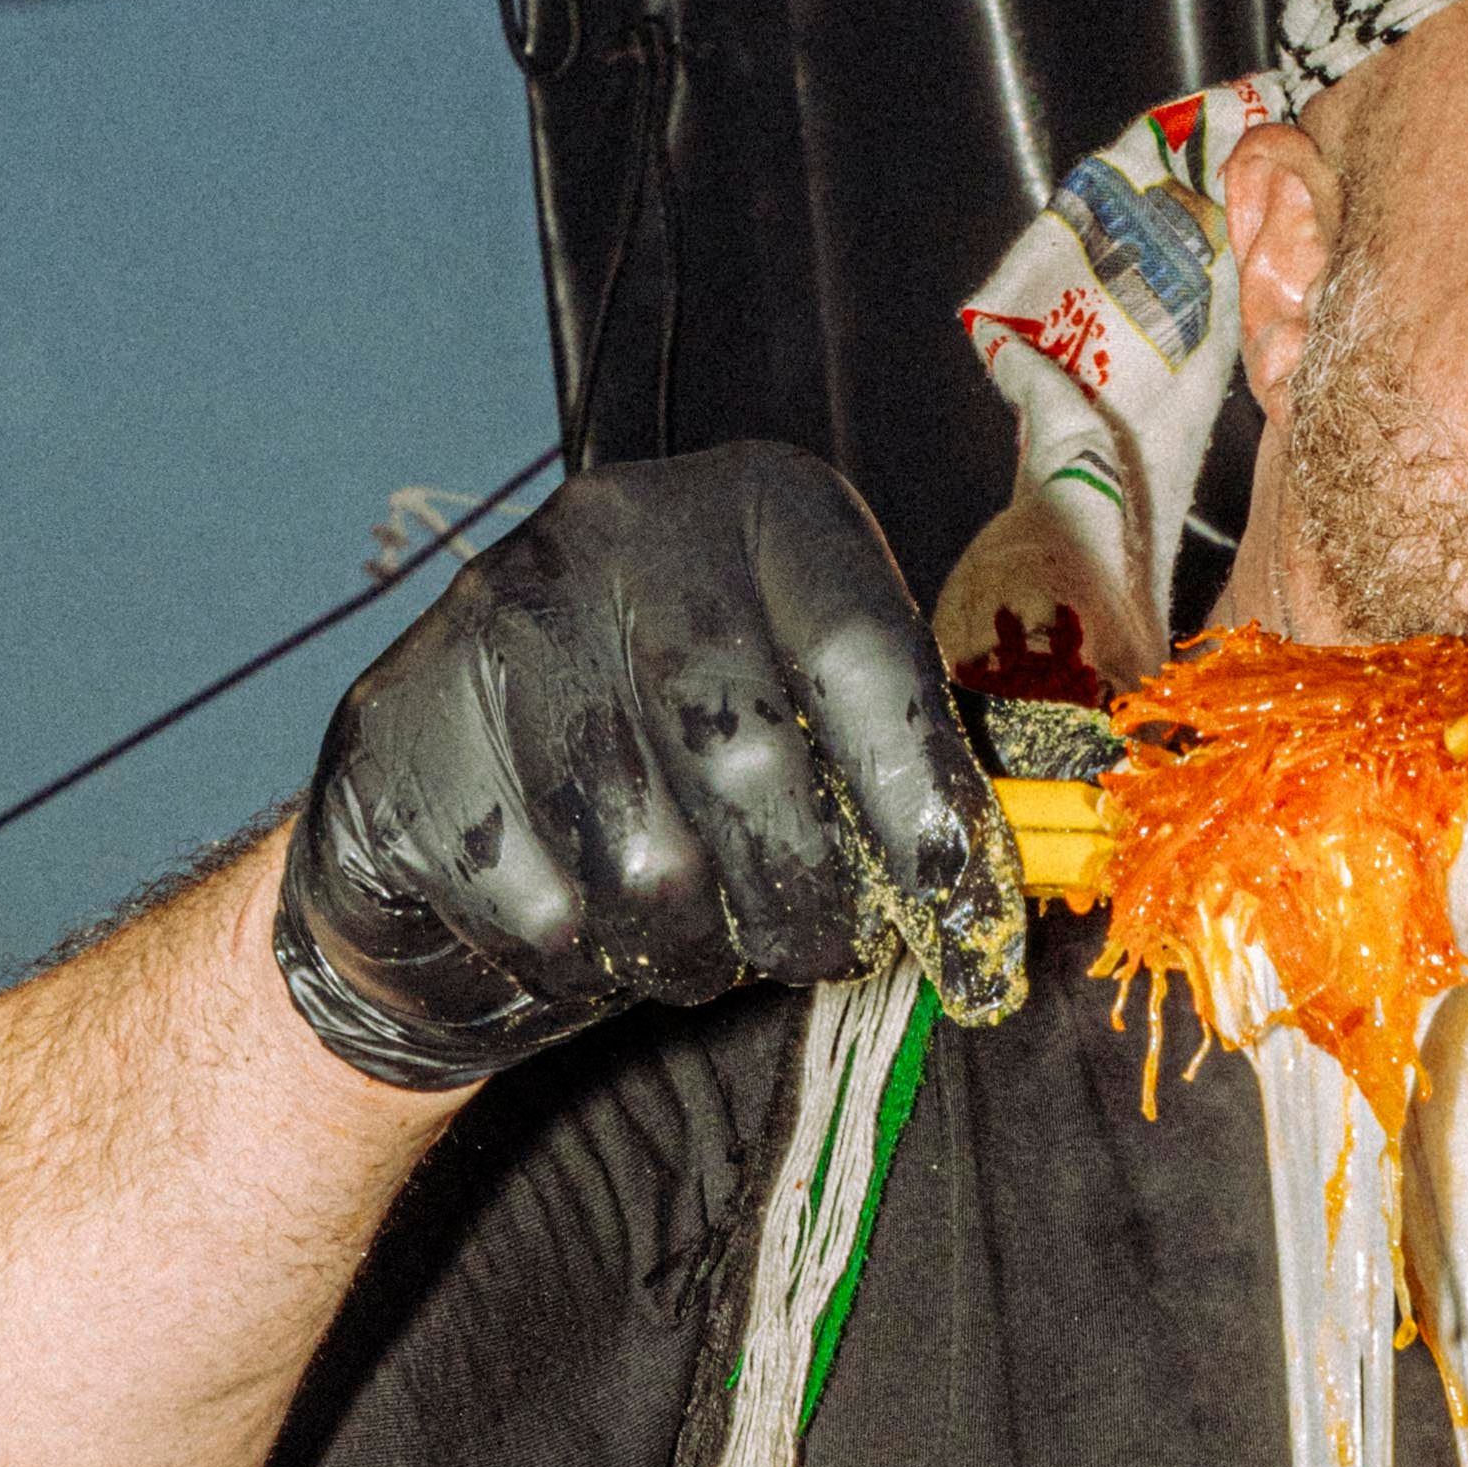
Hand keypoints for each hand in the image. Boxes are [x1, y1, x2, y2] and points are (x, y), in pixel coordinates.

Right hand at [275, 442, 1023, 1086]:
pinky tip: (591, 934)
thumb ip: (919, 764)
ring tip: (703, 943)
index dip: (920, 792)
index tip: (960, 899)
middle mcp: (617, 530)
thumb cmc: (680, 764)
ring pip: (643, 856)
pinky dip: (585, 961)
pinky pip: (536, 906)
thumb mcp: (811, 719)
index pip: (861, 650)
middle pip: (746, 758)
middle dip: (809, 895)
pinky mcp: (400, 733)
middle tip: (826, 950)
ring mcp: (493, 623)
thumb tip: (1067, 851)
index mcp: (754, 505)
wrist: (448, 805)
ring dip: (696, 945)